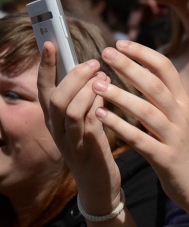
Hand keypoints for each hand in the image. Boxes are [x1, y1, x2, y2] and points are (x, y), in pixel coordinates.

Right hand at [37, 41, 121, 212]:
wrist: (98, 183)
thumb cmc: (91, 144)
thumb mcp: (81, 119)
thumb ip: (83, 97)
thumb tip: (92, 68)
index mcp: (52, 119)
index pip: (43, 88)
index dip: (45, 65)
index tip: (50, 43)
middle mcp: (55, 129)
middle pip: (56, 97)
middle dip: (73, 76)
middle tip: (93, 62)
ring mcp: (70, 141)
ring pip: (70, 109)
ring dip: (86, 89)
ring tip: (102, 76)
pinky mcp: (87, 150)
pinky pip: (89, 123)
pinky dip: (97, 105)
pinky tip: (107, 94)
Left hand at [92, 40, 188, 207]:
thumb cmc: (185, 147)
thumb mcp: (180, 116)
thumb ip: (163, 96)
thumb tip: (140, 71)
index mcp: (183, 101)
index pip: (165, 68)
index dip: (143, 53)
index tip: (120, 43)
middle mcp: (181, 115)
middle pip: (155, 85)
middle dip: (129, 66)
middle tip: (105, 53)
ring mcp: (175, 137)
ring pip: (147, 111)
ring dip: (120, 95)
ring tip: (96, 85)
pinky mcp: (165, 159)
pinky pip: (140, 139)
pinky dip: (120, 126)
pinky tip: (101, 116)